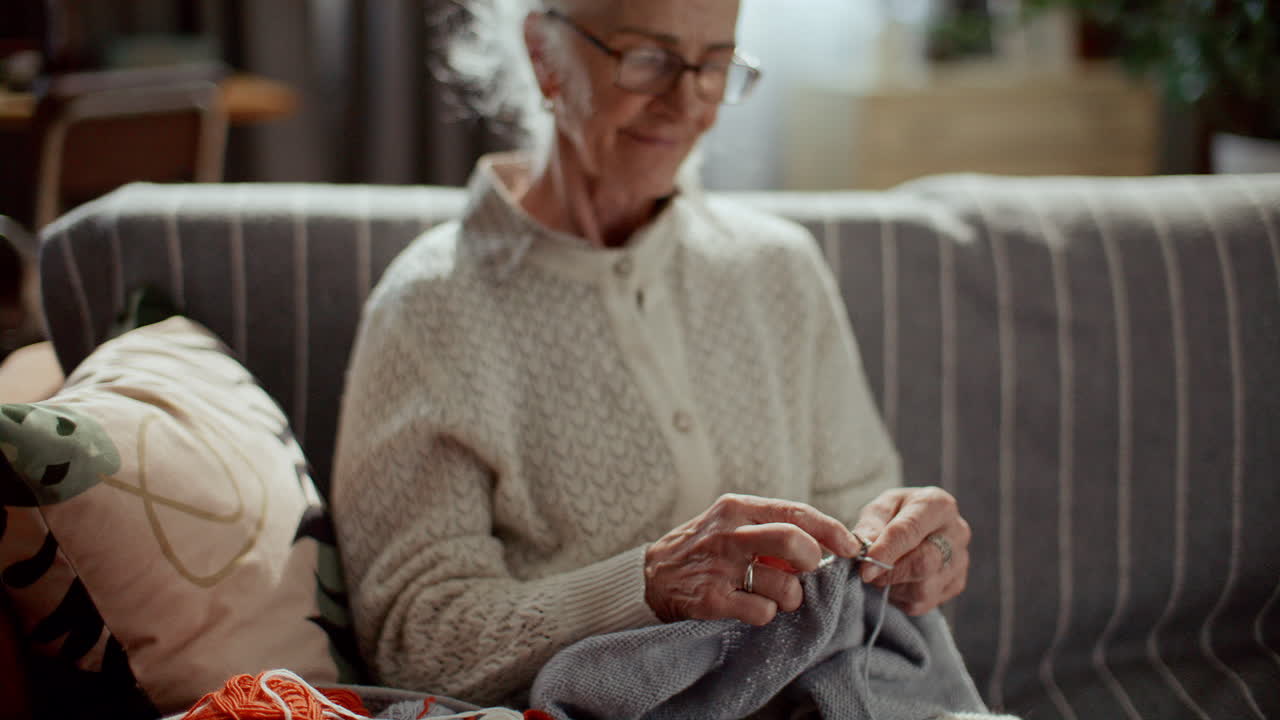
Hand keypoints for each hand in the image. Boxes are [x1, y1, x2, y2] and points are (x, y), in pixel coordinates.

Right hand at [644, 494, 862, 625]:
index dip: (832, 531)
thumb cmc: (704, 548)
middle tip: (803, 573)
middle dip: (811, 563)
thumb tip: (826, 544)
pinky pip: (762, 612)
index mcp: (737, 508)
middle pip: (793, 542)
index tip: (851, 546)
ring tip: (770, 594)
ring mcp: (718, 567)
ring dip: (788, 598)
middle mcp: (728, 533)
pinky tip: (748, 606)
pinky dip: (765, 614)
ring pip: (784, 587)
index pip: (797, 513)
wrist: (651, 576)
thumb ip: (772, 526)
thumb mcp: (731, 522)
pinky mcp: (710, 599)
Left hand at [852, 487, 970, 615]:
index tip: (865, 566)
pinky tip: (896, 582)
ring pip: (924, 588)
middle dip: (890, 572)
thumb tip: (862, 548)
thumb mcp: (879, 509)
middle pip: (924, 563)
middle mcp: (957, 532)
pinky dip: (902, 597)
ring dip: (894, 586)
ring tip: (881, 574)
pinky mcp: (957, 584)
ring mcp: (961, 561)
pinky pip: (924, 602)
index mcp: (938, 505)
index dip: (886, 551)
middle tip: (867, 573)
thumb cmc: (897, 515)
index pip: (910, 530)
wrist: (918, 528)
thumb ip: (870, 526)